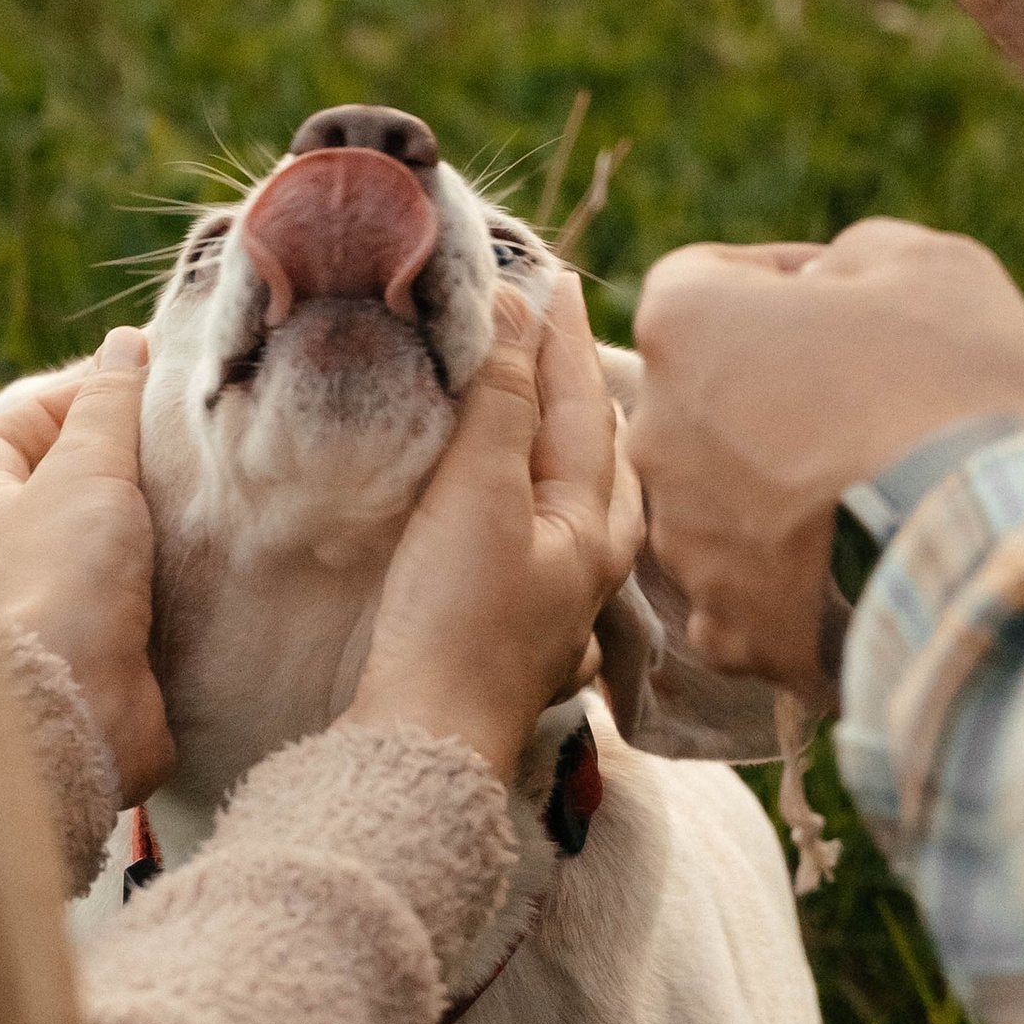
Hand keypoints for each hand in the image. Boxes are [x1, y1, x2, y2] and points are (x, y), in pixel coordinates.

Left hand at [0, 330, 173, 802]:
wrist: (72, 714)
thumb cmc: (57, 582)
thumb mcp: (85, 467)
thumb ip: (109, 401)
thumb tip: (126, 344)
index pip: (37, 407)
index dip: (103, 386)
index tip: (171, 376)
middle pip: (79, 464)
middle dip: (140, 450)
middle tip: (202, 429)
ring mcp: (47, 583)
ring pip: (114, 522)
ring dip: (162, 509)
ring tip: (217, 482)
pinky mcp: (91, 632)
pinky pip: (138, 577)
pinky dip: (173, 563)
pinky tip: (215, 544)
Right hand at [351, 274, 644, 776]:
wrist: (424, 747)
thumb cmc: (457, 622)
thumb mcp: (478, 493)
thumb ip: (499, 399)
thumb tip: (514, 312)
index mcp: (599, 522)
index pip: (584, 401)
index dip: (559, 335)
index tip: (549, 277)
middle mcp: (593, 563)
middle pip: (596, 450)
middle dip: (574, 386)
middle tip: (551, 327)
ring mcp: (559, 604)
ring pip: (574, 499)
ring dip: (554, 443)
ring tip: (539, 403)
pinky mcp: (514, 636)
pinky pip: (540, 542)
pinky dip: (527, 498)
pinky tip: (515, 506)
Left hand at [631, 224, 1023, 687]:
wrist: (988, 546)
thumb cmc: (953, 387)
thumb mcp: (929, 266)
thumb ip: (854, 255)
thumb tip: (826, 283)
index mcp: (684, 322)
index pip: (704, 279)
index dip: (777, 282)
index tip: (840, 302)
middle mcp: (657, 431)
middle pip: (706, 395)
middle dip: (771, 390)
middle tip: (866, 400)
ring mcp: (683, 538)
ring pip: (719, 497)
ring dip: (775, 486)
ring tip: (869, 489)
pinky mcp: (724, 625)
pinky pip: (742, 590)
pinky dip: (786, 580)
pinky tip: (849, 567)